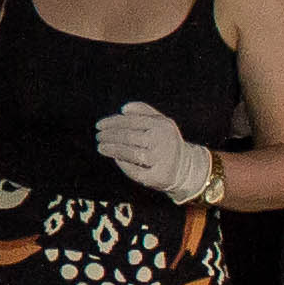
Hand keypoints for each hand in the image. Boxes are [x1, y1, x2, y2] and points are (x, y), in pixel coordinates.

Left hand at [92, 101, 219, 203]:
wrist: (185, 167)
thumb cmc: (166, 141)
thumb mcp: (160, 121)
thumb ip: (143, 110)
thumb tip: (123, 109)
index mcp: (162, 125)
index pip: (131, 121)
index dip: (112, 123)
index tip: (99, 125)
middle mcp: (163, 141)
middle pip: (129, 137)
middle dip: (109, 136)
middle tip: (98, 136)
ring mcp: (161, 160)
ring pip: (130, 153)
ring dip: (112, 149)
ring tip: (101, 147)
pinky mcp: (158, 176)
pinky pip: (135, 170)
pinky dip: (123, 164)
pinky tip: (115, 159)